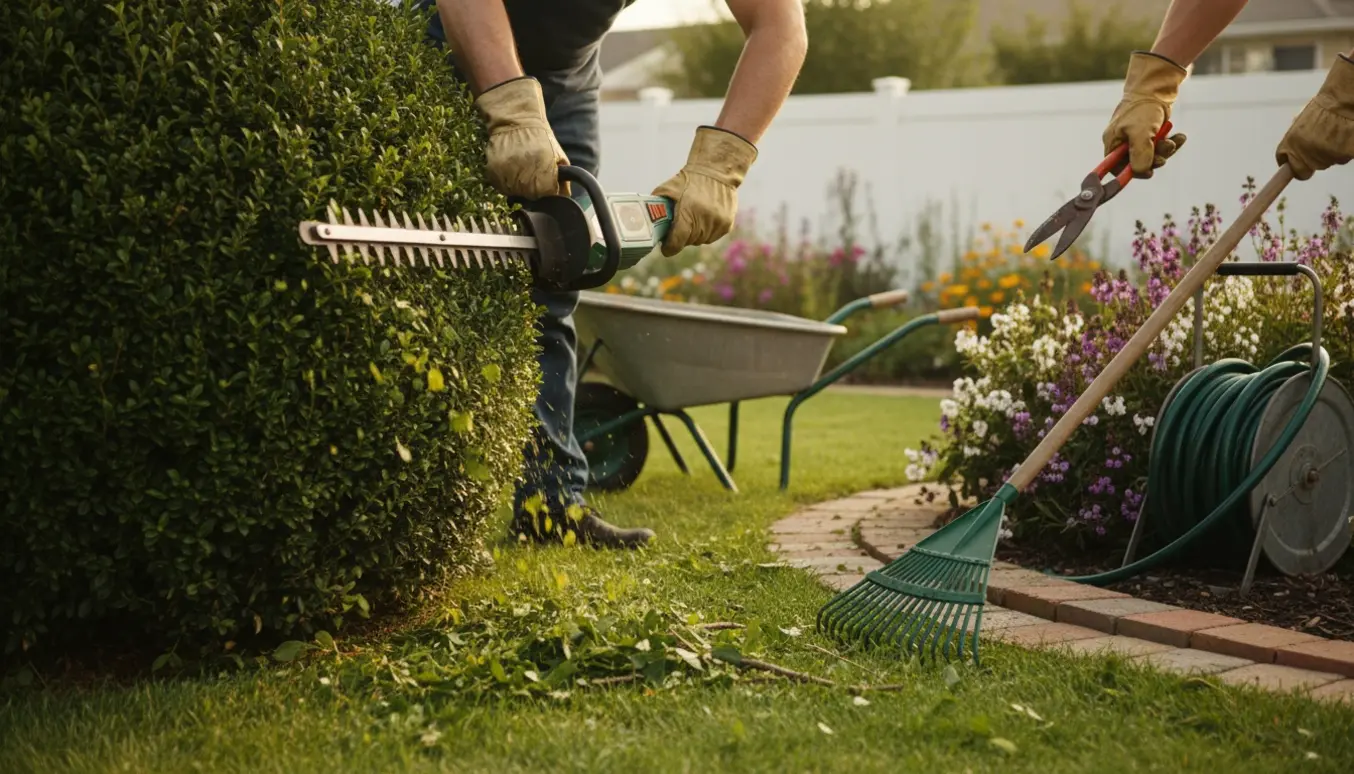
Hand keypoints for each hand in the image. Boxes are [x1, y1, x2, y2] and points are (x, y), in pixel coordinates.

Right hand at [473, 77, 568, 198]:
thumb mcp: (558, 155)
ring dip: (518, 186)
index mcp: (544, 172)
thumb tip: (566, 197)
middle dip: (534, 189)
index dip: (548, 190)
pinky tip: (510, 169)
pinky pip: (500, 186)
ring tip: (520, 170)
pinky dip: (505, 182)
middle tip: (532, 175)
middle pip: (531, 196)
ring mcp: (507, 175)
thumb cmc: (540, 138)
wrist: (515, 120)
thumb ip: (563, 178)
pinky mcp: (493, 172)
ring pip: (514, 193)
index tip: (547, 184)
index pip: (548, 194)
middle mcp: (525, 176)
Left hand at [652, 126, 757, 256]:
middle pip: (688, 242)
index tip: (666, 248)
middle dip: (681, 237)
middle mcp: (705, 219)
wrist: (716, 171)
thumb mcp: (667, 189)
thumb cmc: (689, 180)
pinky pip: (712, 237)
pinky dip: (707, 232)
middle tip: (679, 226)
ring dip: (695, 235)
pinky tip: (704, 218)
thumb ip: (655, 206)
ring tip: (693, 219)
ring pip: (701, 241)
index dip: (669, 247)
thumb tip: (643, 222)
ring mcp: (718, 223)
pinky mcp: (727, 225)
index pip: (677, 241)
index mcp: (688, 211)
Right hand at [1102, 51, 1190, 177]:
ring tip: (1174, 141)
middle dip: (1155, 159)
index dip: (1132, 173)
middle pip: (1138, 162)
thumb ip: (1140, 155)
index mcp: (1113, 143)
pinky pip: (1161, 145)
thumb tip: (1141, 172)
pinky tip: (1180, 137)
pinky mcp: (1151, 133)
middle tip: (1165, 152)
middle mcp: (1123, 142)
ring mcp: (1137, 137)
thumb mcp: (1140, 133)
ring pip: (1152, 155)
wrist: (1155, 87)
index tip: (1148, 172)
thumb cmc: (1143, 108)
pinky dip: (1172, 143)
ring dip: (1166, 150)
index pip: (1117, 167)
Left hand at [1276, 54, 1353, 180]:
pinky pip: (1344, 157)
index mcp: (1291, 145)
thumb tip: (1292, 143)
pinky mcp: (1343, 156)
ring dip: (1332, 152)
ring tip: (1337, 133)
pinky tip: (1347, 135)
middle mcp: (1306, 154)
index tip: (1297, 167)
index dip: (1294, 167)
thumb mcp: (1302, 121)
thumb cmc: (1324, 107)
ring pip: (1328, 162)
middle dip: (1314, 159)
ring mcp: (1325, 157)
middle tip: (1323, 142)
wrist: (1344, 101)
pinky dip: (1346, 149)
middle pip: (1309, 168)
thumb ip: (1296, 136)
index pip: (1289, 166)